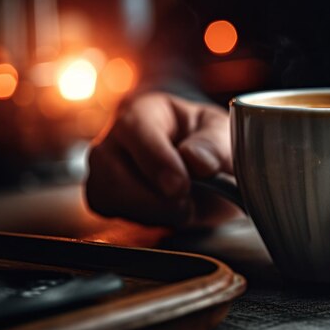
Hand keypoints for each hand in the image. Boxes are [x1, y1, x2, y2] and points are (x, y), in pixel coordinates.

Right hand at [86, 92, 237, 226]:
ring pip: (108, 195)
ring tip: (182, 204)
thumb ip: (216, 145)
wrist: (211, 177)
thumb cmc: (212, 148)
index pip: (135, 128)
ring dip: (151, 211)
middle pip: (111, 169)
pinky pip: (110, 210)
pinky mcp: (104, 194)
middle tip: (186, 201)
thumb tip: (196, 159)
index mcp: (146, 111)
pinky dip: (143, 219)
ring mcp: (104, 166)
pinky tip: (166, 211)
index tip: (181, 186)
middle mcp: (116, 136)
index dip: (157, 160)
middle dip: (154, 196)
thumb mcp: (225, 137)